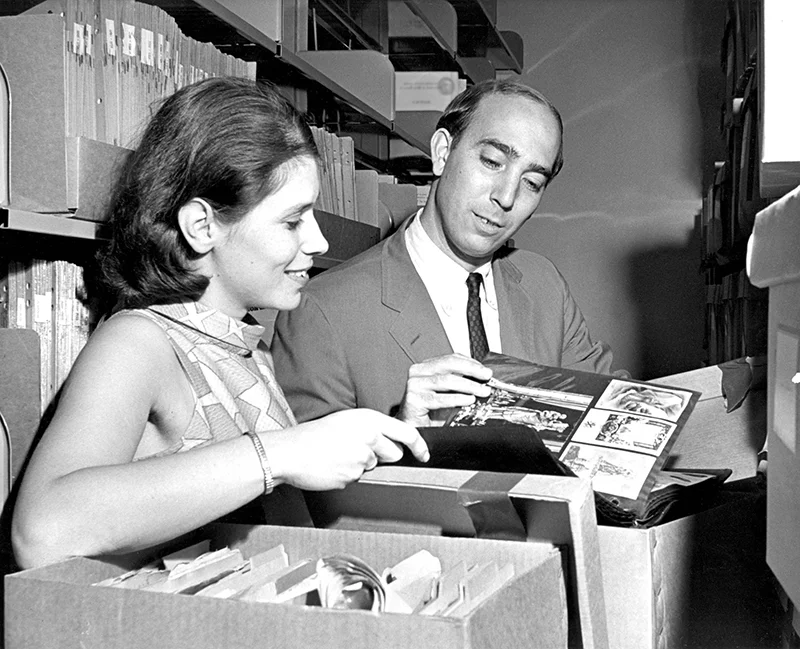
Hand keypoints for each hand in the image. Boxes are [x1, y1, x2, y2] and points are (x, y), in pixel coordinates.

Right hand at [266, 409, 428, 490]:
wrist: (289, 451)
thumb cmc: (313, 435)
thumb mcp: (347, 421)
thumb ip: (371, 429)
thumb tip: (390, 442)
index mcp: (369, 419)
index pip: (407, 432)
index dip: (420, 446)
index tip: (424, 454)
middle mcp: (369, 436)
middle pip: (394, 454)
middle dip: (383, 455)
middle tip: (356, 449)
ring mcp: (362, 457)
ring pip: (374, 466)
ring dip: (362, 464)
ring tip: (339, 455)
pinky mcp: (352, 476)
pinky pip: (358, 478)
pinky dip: (348, 474)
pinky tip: (333, 466)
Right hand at [397, 354, 492, 426]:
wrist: (415, 428)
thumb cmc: (431, 411)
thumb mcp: (448, 393)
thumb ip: (460, 383)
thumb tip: (482, 380)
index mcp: (426, 367)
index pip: (450, 359)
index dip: (470, 363)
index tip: (484, 370)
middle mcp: (418, 373)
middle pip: (449, 365)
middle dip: (471, 370)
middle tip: (486, 377)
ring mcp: (414, 385)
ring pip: (446, 380)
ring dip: (468, 386)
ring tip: (481, 391)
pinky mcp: (413, 400)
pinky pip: (440, 399)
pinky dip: (457, 399)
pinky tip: (469, 400)